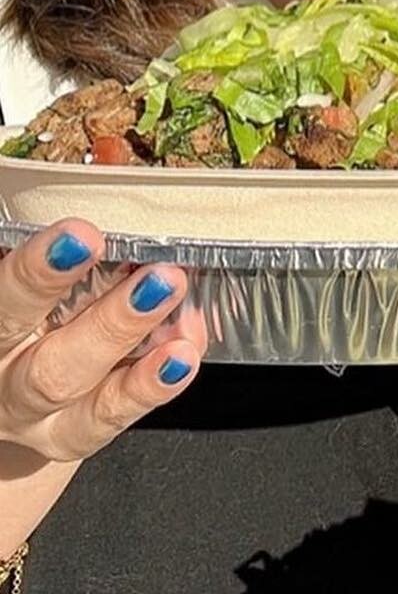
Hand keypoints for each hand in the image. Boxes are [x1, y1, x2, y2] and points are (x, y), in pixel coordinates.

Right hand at [0, 219, 205, 465]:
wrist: (3, 400)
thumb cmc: (19, 317)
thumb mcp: (26, 276)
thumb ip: (51, 237)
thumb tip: (108, 158)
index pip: (4, 299)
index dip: (37, 267)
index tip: (82, 234)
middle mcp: (0, 371)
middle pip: (44, 356)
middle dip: (102, 314)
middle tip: (157, 272)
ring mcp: (31, 414)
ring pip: (72, 383)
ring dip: (128, 337)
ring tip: (172, 294)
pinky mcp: (65, 436)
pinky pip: (107, 416)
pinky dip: (149, 384)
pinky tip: (183, 353)